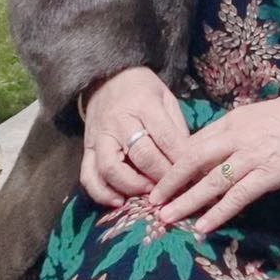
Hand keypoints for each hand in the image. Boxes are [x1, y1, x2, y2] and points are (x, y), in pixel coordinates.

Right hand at [80, 67, 190, 209]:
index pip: (166, 138)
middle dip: (161, 177)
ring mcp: (100, 136)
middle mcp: (119, 122)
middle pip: (141, 155)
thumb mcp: (165, 98)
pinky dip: (101, 193)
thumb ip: (176, 128)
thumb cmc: (142, 91)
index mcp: (144, 105)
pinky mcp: (87, 149)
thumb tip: (188, 162)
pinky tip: (118, 202)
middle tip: (174, 190)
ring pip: (111, 168)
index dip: (180, 161)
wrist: (106, 78)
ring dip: (132, 187)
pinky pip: (88, 176)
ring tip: (149, 196)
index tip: (192, 177)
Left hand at [147, 96, 279, 238]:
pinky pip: (238, 197)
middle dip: (171, 182)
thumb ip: (225, 134)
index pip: (193, 144)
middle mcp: (235, 139)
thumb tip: (199, 152)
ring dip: (188, 201)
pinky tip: (203, 227)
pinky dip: (219, 212)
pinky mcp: (268, 176)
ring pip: (212, 182)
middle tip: (152, 201)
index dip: (173, 164)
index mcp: (228, 123)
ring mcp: (251, 158)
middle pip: (194, 161)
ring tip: (168, 217)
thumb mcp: (248, 117)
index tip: (157, 180)